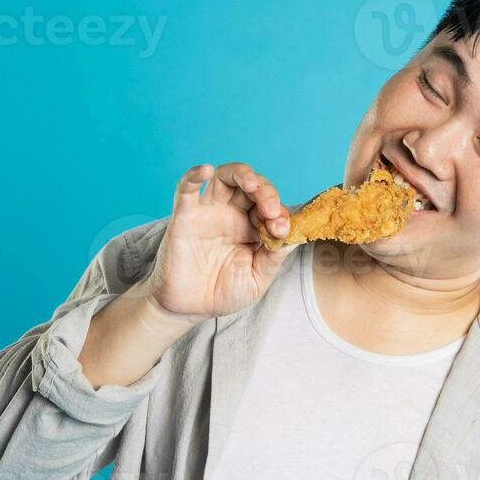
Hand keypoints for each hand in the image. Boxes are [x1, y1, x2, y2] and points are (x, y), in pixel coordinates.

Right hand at [141, 162, 297, 319]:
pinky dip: (194, 175)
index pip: (271, 208)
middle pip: (252, 186)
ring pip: (225, 178)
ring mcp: (209, 213)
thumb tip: (294, 236)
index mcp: (253, 227)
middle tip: (271, 212)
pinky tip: (206, 170)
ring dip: (242, 175)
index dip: (280, 215)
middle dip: (267, 193)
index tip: (282, 232)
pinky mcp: (185, 217)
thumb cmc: (222, 293)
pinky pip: (186, 189)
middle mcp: (232, 215)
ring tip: (253, 186)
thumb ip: (274, 257)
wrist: (189, 309)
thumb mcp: (258, 278)